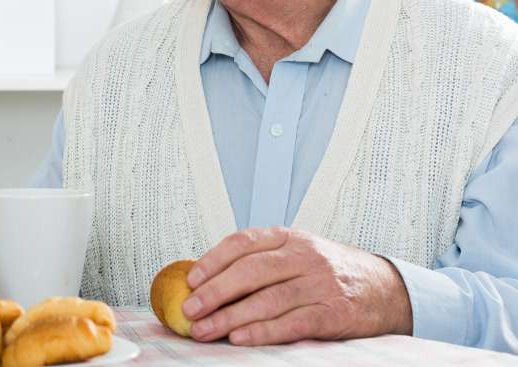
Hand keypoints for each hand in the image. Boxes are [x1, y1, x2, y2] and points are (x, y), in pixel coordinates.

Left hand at [182, 226, 412, 344]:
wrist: (386, 289)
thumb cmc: (328, 272)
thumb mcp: (296, 255)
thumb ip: (259, 262)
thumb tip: (206, 282)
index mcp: (289, 238)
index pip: (243, 243)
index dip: (212, 261)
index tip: (190, 280)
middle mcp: (304, 256)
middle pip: (251, 271)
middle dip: (215, 292)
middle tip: (189, 310)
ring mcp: (321, 283)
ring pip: (268, 299)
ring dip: (231, 316)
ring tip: (205, 329)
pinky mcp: (334, 312)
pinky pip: (293, 322)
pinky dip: (263, 331)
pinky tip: (240, 337)